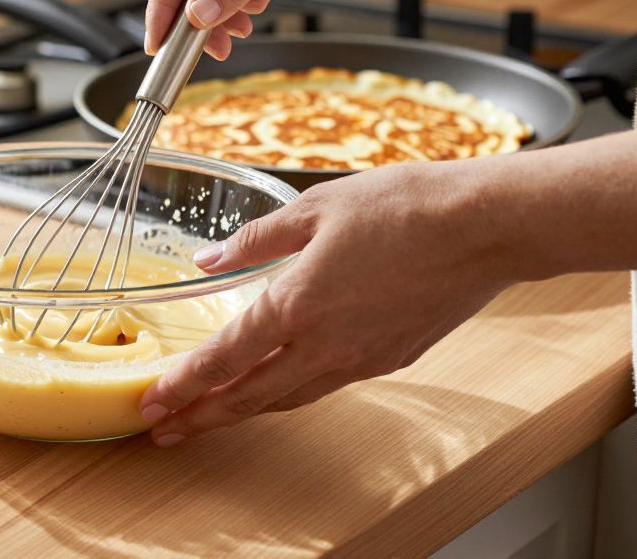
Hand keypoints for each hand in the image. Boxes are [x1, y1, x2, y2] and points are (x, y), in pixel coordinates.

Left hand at [138, 161, 517, 445]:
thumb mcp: (316, 206)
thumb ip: (256, 239)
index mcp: (297, 303)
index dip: (183, 385)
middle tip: (164, 430)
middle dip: (201, 417)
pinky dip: (290, 394)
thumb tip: (208, 260)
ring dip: (242, 412)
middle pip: (248, 396)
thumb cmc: (404, 206)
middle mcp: (324, 344)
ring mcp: (360, 359)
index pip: (224, 358)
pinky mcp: (390, 359)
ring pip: (287, 399)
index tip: (152, 403)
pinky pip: (325, 386)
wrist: (484, 228)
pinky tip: (277, 388)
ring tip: (210, 418)